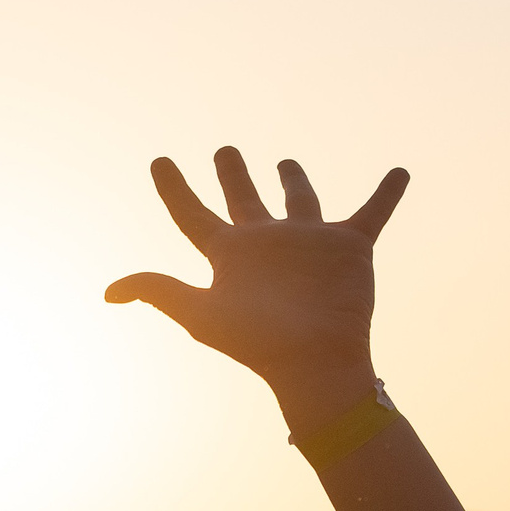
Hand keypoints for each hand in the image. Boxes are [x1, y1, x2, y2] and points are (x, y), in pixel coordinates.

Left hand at [105, 147, 406, 431]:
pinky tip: (400, 172)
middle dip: (233, 174)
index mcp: (230, 256)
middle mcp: (267, 245)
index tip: (159, 161)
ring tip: (286, 161)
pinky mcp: (350, 247)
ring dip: (295, 179)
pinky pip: (373, 212)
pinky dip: (388, 193)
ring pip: (300, 200)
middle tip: (224, 150)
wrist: (316, 360)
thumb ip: (159, 291)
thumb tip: (109, 291)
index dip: (173, 189)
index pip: (192, 216)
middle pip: (244, 200)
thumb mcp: (201, 313)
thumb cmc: (257, 342)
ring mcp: (309, 243)